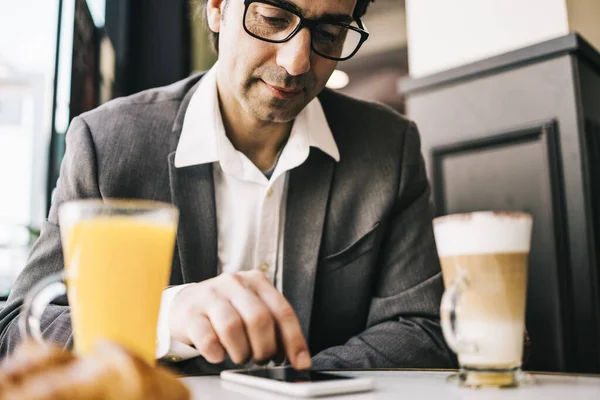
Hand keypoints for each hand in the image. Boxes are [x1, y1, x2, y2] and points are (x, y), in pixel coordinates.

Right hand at [168, 270, 310, 369]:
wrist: (185, 303)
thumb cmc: (226, 309)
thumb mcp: (251, 308)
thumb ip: (273, 326)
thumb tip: (295, 357)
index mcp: (256, 281)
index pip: (282, 311)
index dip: (294, 340)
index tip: (300, 362)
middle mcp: (234, 283)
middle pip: (259, 318)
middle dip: (265, 347)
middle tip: (262, 359)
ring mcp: (210, 295)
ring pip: (232, 327)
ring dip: (241, 351)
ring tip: (241, 356)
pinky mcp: (190, 313)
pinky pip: (208, 339)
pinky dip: (218, 354)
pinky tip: (220, 354)